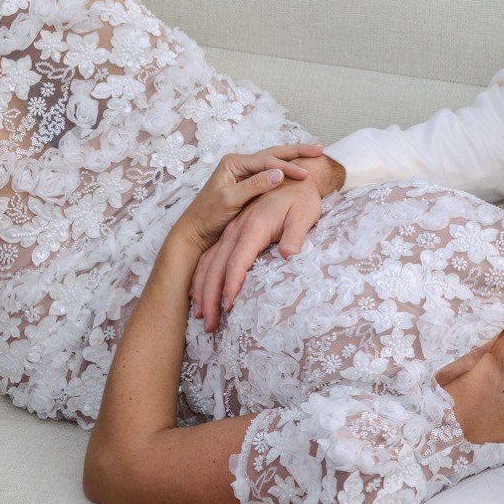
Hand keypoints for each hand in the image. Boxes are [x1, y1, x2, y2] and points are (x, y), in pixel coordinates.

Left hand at [172, 146, 323, 267]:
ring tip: (315, 153)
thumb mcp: (230, 200)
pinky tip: (300, 168)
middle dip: (297, 151)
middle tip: (319, 149)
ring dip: (294, 157)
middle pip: (273, 153)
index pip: (266, 161)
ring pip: (274, 160)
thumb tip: (278, 173)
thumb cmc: (209, 216)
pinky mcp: (248, 183)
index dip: (287, 166)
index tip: (305, 174)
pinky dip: (287, 168)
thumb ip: (254, 185)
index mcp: (234, 163)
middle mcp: (239, 164)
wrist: (196, 231)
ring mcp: (244, 172)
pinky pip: (271, 171)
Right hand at [189, 150, 344, 329]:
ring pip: (209, 262)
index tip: (227, 308)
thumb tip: (288, 255)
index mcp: (254, 225)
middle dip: (210, 296)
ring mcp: (231, 230)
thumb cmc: (302, 198)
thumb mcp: (305, 214)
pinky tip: (199, 295)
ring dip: (202, 290)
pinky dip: (202, 277)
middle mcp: (237, 229)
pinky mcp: (231, 232)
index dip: (231, 285)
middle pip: (217, 266)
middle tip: (208, 325)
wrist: (295, 178)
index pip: (238, 261)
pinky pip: (210, 256)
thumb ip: (295, 235)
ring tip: (201, 316)